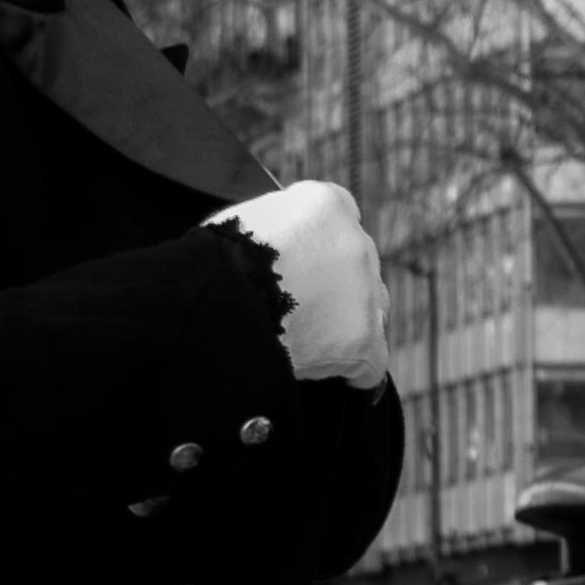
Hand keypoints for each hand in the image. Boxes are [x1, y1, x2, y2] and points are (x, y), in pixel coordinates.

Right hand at [217, 178, 389, 386]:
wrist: (218, 299)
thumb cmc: (212, 262)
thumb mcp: (243, 222)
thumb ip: (274, 227)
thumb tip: (270, 250)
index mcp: (325, 204)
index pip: (342, 217)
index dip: (323, 244)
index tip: (307, 263)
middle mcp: (354, 240)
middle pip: (358, 266)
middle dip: (338, 286)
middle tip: (304, 310)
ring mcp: (364, 289)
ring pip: (372, 310)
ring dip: (350, 325)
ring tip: (315, 345)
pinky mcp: (363, 338)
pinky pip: (372, 362)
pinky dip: (357, 372)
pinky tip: (341, 380)